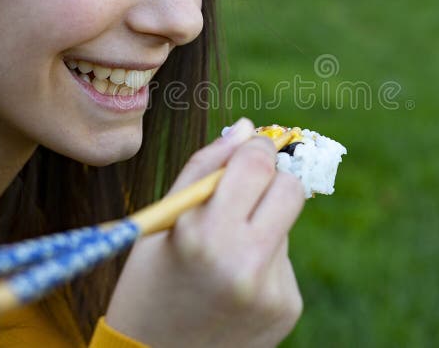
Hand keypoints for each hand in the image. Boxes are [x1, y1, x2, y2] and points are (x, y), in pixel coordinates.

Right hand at [104, 118, 305, 347]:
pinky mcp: (286, 307)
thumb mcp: (164, 221)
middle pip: (290, 188)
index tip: (248, 151)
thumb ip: (204, 167)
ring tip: (223, 254)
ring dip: (262, 223)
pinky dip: (263, 260)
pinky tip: (233, 283)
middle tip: (247, 189)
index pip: (258, 165)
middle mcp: (246, 264)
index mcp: (207, 236)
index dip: (255, 150)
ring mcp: (272, 290)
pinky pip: (282, 260)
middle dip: (271, 179)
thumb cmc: (148, 282)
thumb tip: (247, 129)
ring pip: (285, 224)